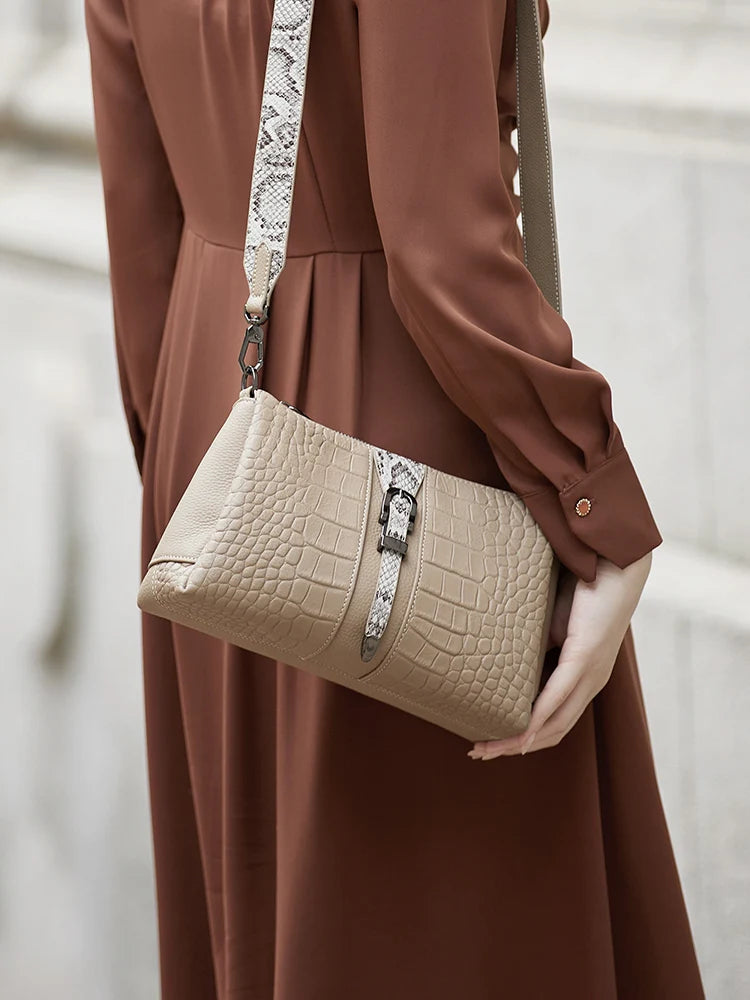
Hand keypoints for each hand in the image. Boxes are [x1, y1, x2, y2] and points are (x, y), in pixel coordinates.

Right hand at [468, 551, 652, 760]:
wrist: (613, 564)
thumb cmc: (582, 590)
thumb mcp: (550, 625)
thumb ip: (534, 646)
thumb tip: (504, 654)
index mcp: (585, 678)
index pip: (554, 722)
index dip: (523, 739)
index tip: (490, 742)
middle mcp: (591, 684)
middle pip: (552, 732)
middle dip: (513, 747)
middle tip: (480, 753)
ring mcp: (591, 674)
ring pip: (554, 723)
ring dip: (519, 740)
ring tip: (488, 746)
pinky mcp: (586, 658)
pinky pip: (558, 696)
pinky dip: (537, 718)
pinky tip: (520, 730)